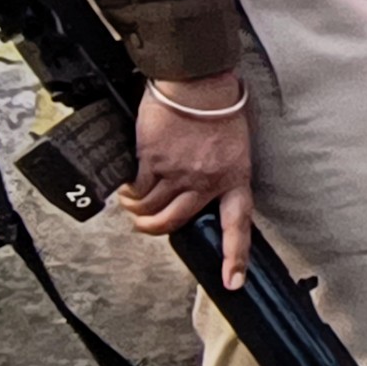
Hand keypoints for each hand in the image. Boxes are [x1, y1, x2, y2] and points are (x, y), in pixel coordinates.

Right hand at [123, 76, 254, 289]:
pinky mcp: (155, 162)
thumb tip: (197, 191)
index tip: (233, 282)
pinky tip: (128, 185)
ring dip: (137, 210)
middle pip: (176, 221)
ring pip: (151, 209)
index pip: (238, 224)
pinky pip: (137, 189)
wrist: (198, 83)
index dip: (235, 256)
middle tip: (144, 224)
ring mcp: (181, 173)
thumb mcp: (232, 145)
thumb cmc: (218, 109)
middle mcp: (208, 180)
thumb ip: (218, 171)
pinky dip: (129, 192)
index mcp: (235, 177)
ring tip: (133, 201)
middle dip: (154, 229)